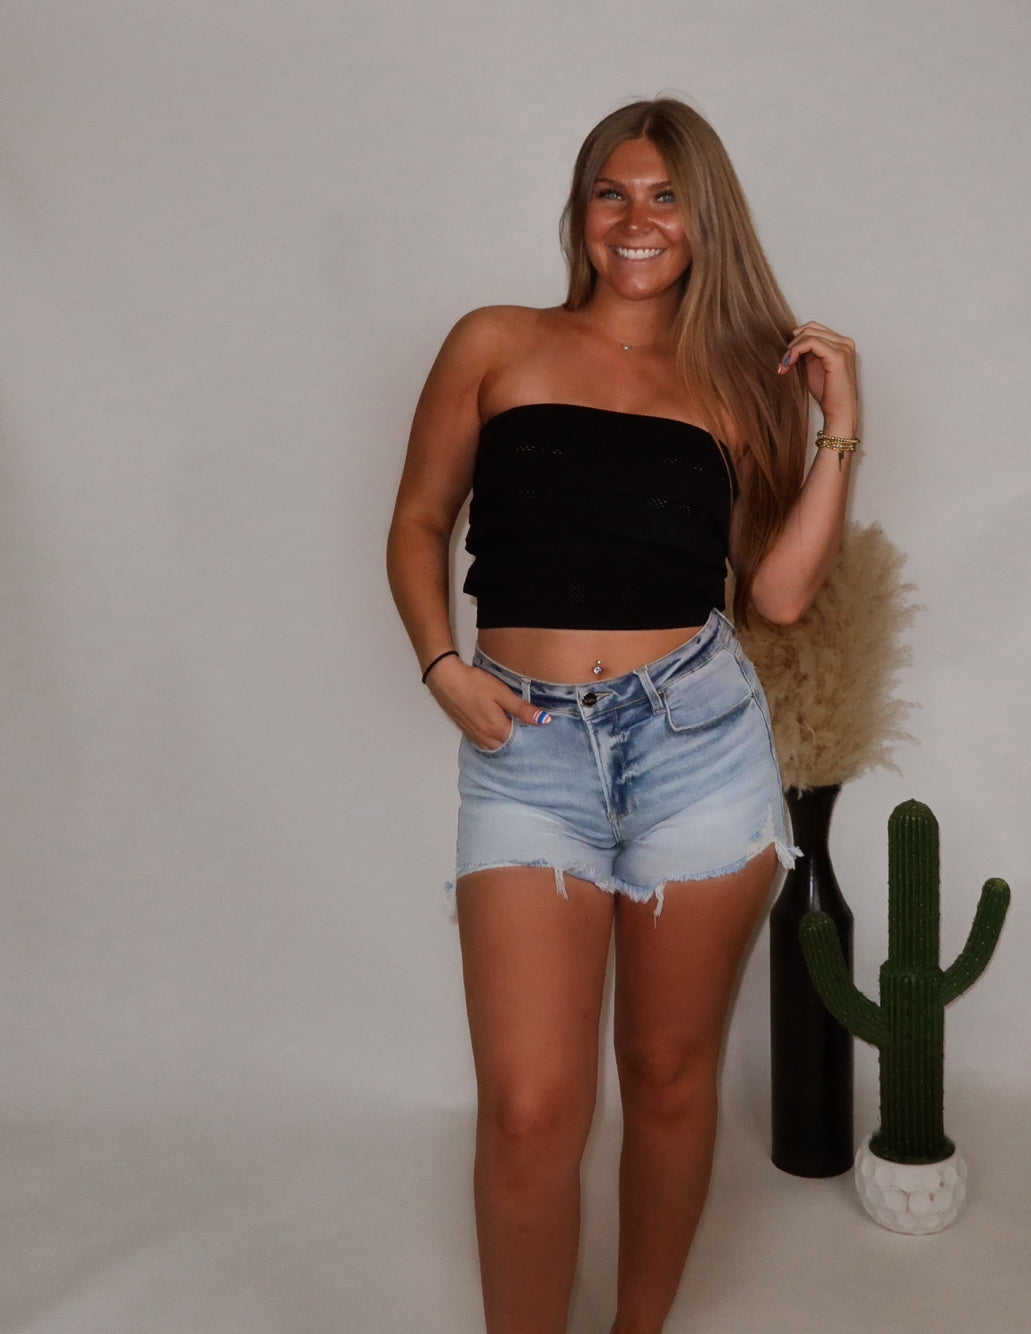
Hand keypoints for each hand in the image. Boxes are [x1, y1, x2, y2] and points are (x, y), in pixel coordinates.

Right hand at [425, 654, 549, 749]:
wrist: (446, 680)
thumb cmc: (474, 684)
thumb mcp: (502, 693)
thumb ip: (522, 709)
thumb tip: (544, 720)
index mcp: (497, 729)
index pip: (521, 742)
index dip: (531, 736)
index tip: (539, 730)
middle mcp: (486, 738)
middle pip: (508, 746)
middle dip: (519, 741)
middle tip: (529, 729)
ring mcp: (475, 736)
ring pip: (496, 746)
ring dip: (505, 741)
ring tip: (515, 729)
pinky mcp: (467, 732)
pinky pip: (485, 743)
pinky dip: (493, 740)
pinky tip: (497, 729)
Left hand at [777, 321, 858, 437]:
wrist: (838, 412)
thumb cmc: (827, 393)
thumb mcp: (813, 366)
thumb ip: (806, 352)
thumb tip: (790, 341)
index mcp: (841, 343)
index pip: (814, 328)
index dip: (796, 339)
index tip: (786, 358)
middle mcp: (845, 342)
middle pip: (810, 328)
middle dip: (792, 344)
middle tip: (783, 363)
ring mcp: (843, 347)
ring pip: (808, 334)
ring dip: (792, 349)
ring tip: (785, 366)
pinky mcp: (837, 356)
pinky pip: (810, 343)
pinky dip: (795, 351)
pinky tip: (789, 364)